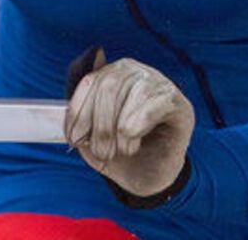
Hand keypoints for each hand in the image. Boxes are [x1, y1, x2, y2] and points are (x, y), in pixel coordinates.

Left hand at [65, 50, 193, 200]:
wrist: (153, 176)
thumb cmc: (122, 153)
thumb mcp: (93, 142)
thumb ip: (80, 126)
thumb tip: (70, 122)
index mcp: (109, 74)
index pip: (89, 81)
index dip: (78, 110)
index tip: (74, 137)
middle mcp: (133, 71)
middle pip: (108, 86)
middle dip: (100, 126)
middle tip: (102, 153)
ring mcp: (157, 82)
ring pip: (129, 93)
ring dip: (120, 130)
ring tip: (123, 150)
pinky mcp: (177, 101)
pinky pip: (152, 104)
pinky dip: (138, 127)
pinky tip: (136, 141)